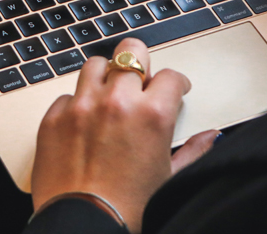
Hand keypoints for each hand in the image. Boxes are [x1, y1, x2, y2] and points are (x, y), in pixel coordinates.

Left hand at [31, 38, 218, 232]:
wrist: (83, 227)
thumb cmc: (129, 210)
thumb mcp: (170, 179)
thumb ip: (193, 151)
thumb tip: (212, 137)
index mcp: (152, 115)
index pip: (170, 76)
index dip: (175, 83)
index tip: (173, 88)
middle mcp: (117, 101)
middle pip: (131, 51)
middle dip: (140, 63)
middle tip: (140, 80)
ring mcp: (82, 106)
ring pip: (95, 64)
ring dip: (105, 75)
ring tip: (108, 94)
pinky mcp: (54, 118)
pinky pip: (67, 95)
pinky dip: (76, 104)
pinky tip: (83, 122)